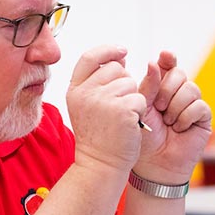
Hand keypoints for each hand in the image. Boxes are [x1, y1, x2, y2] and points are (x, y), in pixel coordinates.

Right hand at [66, 45, 145, 173]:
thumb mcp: (89, 106)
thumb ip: (99, 81)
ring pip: (130, 83)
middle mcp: (86, 93)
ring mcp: (103, 100)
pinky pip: (139, 99)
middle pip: (116, 69)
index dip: (108, 50)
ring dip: (133, 98)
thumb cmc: (99, 136)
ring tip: (122, 118)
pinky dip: (139, 111)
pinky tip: (129, 124)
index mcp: (75, 90)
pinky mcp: (122, 110)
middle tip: (118, 107)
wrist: (100, 164)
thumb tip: (120, 58)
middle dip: (124, 83)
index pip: (90, 57)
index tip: (123, 52)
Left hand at [134, 50, 211, 181]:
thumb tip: (154, 62)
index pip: (167, 65)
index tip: (165, 55)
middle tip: (159, 107)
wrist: (154, 164)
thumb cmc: (144, 137)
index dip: (168, 59)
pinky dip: (185, 117)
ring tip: (168, 122)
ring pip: (191, 88)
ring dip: (175, 106)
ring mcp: (192, 104)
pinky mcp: (203, 117)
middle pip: (180, 74)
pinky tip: (179, 128)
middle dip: (167, 89)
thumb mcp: (141, 108)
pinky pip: (199, 106)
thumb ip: (148, 86)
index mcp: (161, 87)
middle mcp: (177, 93)